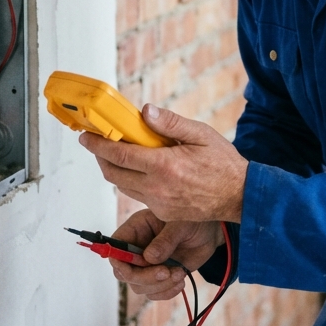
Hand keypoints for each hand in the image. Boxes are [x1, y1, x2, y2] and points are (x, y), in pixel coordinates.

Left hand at [79, 104, 248, 223]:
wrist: (239, 195)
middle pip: (113, 173)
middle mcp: (157, 187)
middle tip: (97, 143)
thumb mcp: (201, 134)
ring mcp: (159, 203)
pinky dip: (131, 181)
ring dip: (114, 170)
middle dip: (100, 157)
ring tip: (117, 154)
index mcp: (164, 165)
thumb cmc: (223, 163)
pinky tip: (140, 169)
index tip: (86, 136)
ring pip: (123, 186)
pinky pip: (138, 196)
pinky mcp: (163, 213)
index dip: (98, 145)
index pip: (120, 154)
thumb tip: (145, 112)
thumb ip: (170, 124)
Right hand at [108, 209, 223, 301]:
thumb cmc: (193, 220)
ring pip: (139, 287)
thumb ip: (166, 240)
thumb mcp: (182, 224)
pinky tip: (180, 281)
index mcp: (136, 229)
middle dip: (144, 277)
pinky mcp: (158, 277)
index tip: (143, 264)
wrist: (209, 232)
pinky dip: (166, 292)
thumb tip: (149, 258)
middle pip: (124, 273)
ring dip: (159, 285)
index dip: (121, 261)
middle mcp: (136, 249)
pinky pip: (153, 293)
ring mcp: (146, 265)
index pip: (115, 248)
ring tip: (180, 273)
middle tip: (167, 272)